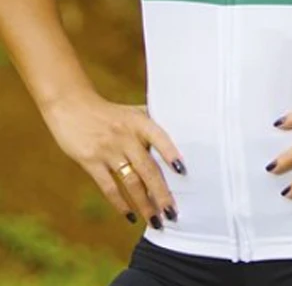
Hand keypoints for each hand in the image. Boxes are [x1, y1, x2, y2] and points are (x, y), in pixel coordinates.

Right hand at [43, 91, 183, 228]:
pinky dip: (120, 203)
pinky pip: (109, 187)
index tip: (183, 171)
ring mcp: (108, 151)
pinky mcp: (91, 163)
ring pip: (131, 182)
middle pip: (148, 168)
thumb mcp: (133, 112)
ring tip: (156, 221)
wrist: (72, 107)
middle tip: (173, 213)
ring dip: (145, 203)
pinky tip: (131, 216)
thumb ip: (151, 126)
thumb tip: (180, 138)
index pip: (159, 137)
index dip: (171, 153)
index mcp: (140, 121)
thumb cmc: (110, 112)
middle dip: (161, 193)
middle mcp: (126, 137)